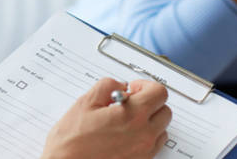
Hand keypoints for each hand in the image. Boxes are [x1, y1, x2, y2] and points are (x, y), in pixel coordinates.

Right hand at [41, 78, 171, 158]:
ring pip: (161, 129)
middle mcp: (143, 135)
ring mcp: (143, 152)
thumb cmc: (72, 141)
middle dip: (149, 102)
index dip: (146, 86)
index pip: (159, 92)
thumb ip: (107, 86)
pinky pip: (153, 145)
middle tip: (129, 102)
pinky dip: (145, 136)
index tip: (133, 89)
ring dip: (149, 120)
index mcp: (133, 115)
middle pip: (164, 110)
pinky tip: (125, 134)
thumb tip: (120, 85)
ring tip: (126, 120)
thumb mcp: (85, 103)